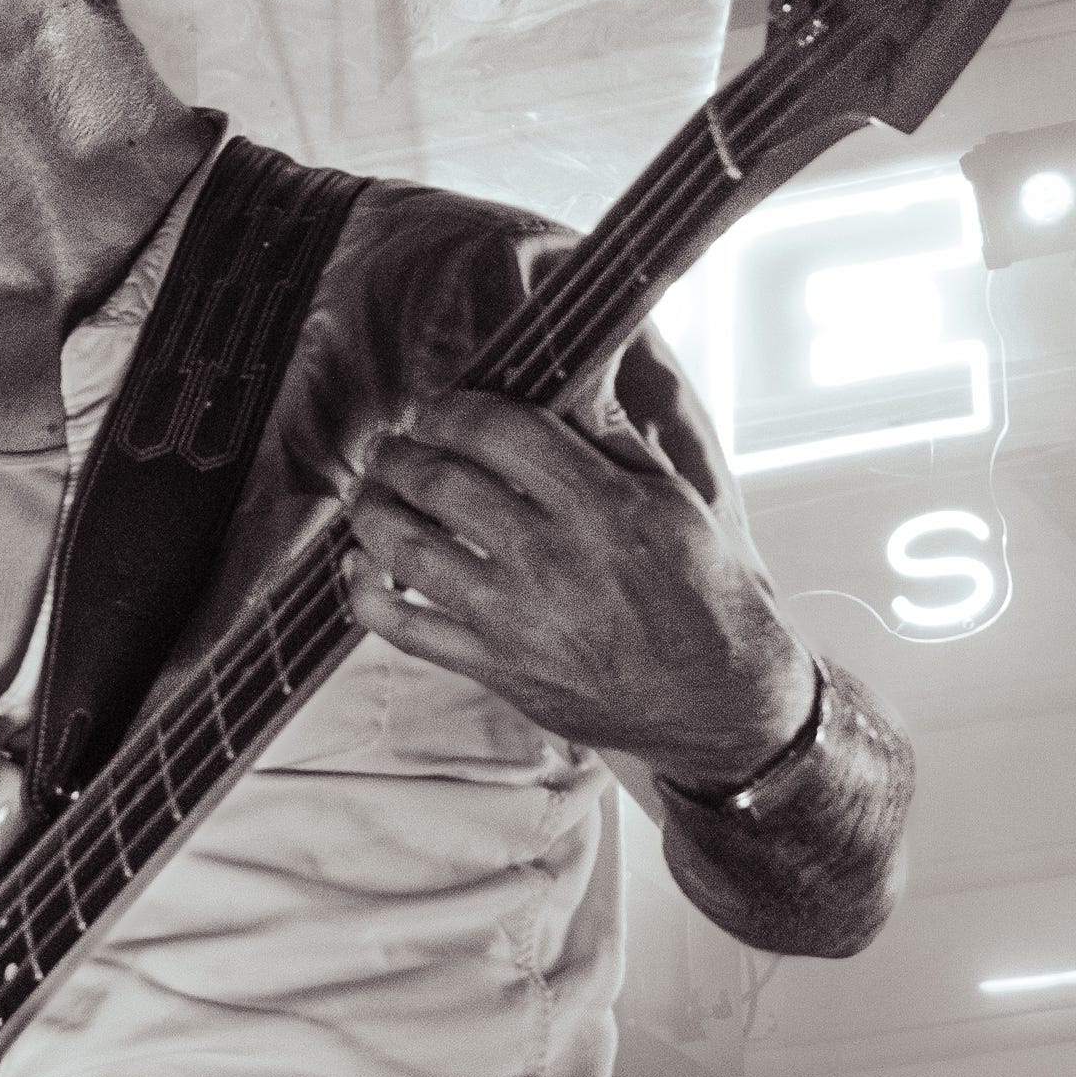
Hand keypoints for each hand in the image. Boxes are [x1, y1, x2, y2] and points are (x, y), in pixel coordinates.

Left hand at [338, 385, 805, 783]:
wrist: (716, 695)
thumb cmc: (702, 592)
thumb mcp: (674, 499)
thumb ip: (609, 441)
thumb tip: (564, 381)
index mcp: (601, 503)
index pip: (496, 430)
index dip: (450, 409)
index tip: (437, 409)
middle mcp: (552, 557)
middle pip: (440, 481)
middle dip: (400, 452)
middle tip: (391, 446)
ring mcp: (518, 619)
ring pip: (409, 548)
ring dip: (373, 510)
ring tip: (368, 493)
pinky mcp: (498, 669)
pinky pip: (406, 629)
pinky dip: (367, 593)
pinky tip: (359, 567)